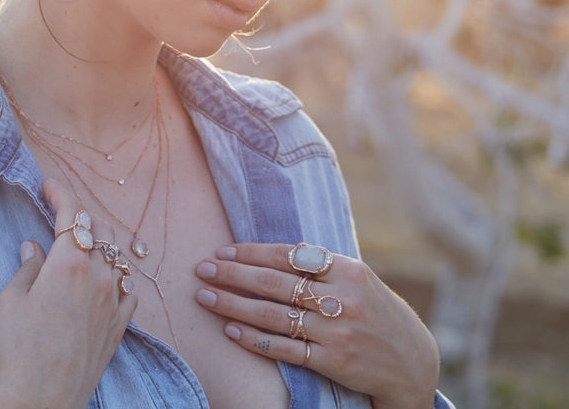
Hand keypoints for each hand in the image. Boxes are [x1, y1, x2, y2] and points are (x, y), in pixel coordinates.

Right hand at [0, 179, 137, 408]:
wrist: (43, 397)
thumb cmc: (20, 348)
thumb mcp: (11, 300)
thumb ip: (27, 267)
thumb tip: (34, 248)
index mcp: (69, 264)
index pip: (72, 214)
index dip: (61, 193)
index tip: (49, 186)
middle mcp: (99, 277)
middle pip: (99, 231)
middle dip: (82, 218)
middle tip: (62, 216)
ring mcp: (114, 302)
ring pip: (118, 258)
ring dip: (102, 245)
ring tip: (84, 246)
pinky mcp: (120, 327)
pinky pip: (129, 290)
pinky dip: (118, 277)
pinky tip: (106, 281)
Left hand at [193, 243, 438, 408]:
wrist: (412, 362)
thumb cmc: (374, 312)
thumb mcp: (358, 280)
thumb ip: (321, 267)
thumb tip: (266, 252)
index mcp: (349, 271)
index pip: (289, 255)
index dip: (252, 252)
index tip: (223, 251)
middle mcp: (342, 299)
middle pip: (275, 283)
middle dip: (232, 275)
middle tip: (201, 270)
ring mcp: (337, 332)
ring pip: (273, 315)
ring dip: (233, 305)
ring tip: (205, 298)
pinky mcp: (333, 361)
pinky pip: (284, 348)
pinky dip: (254, 339)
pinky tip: (231, 330)